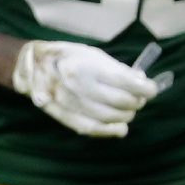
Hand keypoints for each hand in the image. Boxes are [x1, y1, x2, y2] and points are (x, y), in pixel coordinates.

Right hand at [12, 40, 158, 137]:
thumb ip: (118, 69)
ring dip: (127, 115)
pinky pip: (94, 129)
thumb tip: (142, 82)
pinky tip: (120, 127)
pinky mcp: (66, 117)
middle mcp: (78, 86)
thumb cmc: (67, 56)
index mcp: (86, 66)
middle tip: (140, 98)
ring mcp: (71, 104)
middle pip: (121, 102)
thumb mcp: (93, 54)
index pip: (127, 83)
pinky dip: (112, 130)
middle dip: (137, 102)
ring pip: (111, 118)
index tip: (152, 88)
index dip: (146, 88)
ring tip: (129, 109)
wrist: (33, 66)